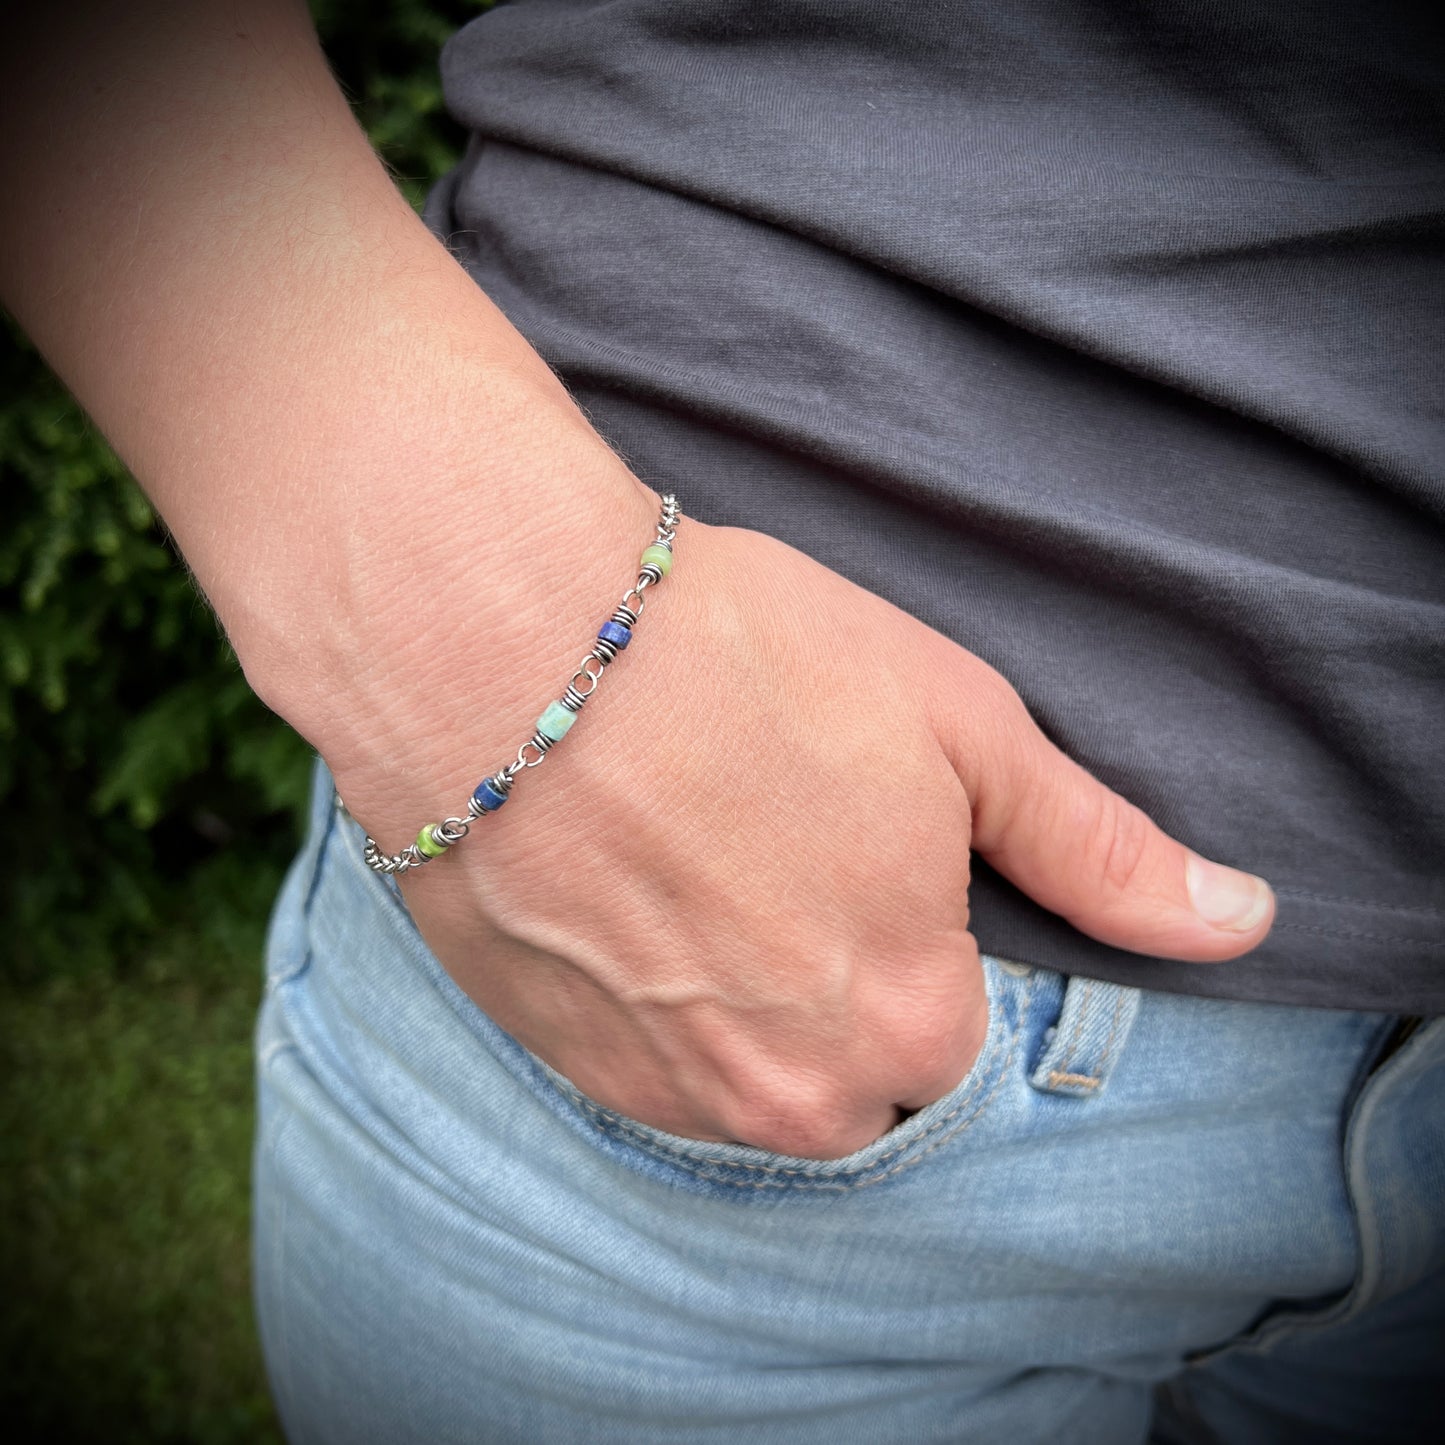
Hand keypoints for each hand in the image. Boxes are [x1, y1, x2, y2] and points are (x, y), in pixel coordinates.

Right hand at [332, 513, 1274, 1159]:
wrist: (498, 643)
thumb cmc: (740, 664)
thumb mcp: (961, 729)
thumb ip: (1099, 851)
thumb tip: (1241, 921)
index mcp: (910, 1025)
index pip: (955, 1034)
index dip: (913, 929)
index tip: (857, 841)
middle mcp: (788, 1095)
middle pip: (849, 1068)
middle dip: (830, 979)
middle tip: (768, 841)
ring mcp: (659, 1087)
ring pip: (742, 1071)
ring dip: (732, 988)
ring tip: (687, 850)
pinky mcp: (554, 1054)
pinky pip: (640, 1054)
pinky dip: (644, 986)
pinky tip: (618, 876)